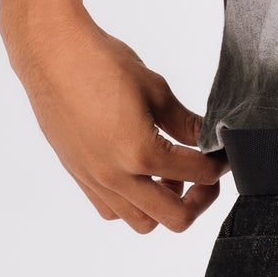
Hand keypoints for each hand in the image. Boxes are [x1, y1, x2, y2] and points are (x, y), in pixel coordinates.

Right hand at [1, 0, 225, 232]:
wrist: (52, 54)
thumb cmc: (101, 63)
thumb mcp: (155, 89)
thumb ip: (185, 123)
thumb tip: (209, 140)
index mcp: (140, 153)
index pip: (197, 174)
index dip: (219, 165)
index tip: (224, 154)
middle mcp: (116, 176)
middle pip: (174, 218)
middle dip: (200, 199)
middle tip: (206, 177)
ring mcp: (95, 181)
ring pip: (141, 222)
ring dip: (164, 205)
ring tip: (172, 175)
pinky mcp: (79, 176)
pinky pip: (111, 210)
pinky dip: (132, 202)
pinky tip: (139, 173)